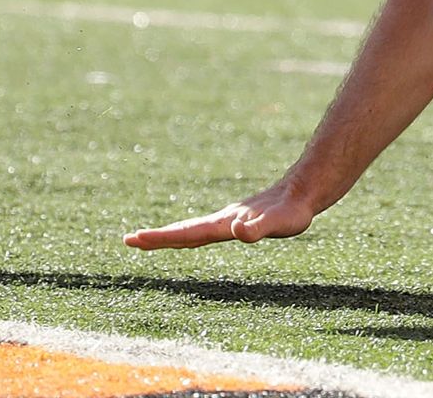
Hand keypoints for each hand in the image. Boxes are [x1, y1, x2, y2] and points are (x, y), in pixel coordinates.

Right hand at [124, 181, 315, 249]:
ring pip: (193, 230)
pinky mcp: (237, 221)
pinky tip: (184, 236)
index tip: (136, 239)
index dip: (163, 238)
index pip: (188, 234)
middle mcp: (222, 222)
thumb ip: (260, 229)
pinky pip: (206, 229)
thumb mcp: (279, 223)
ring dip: (169, 236)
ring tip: (146, 239)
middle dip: (157, 238)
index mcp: (225, 225)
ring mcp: (228, 221)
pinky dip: (187, 234)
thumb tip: (241, 232)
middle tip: (128, 240)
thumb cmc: (292, 212)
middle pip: (184, 231)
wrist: (303, 192)